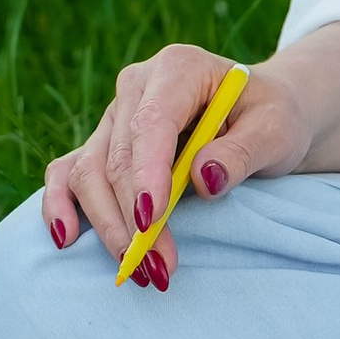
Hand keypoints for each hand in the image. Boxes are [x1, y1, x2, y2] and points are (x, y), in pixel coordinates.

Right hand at [41, 46, 310, 281]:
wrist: (260, 116)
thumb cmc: (272, 118)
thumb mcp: (278, 129)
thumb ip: (243, 151)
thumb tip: (202, 178)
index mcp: (179, 69)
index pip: (152, 121)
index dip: (146, 172)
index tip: (150, 219)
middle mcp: (136, 87)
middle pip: (118, 156)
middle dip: (134, 218)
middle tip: (160, 267)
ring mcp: (114, 117)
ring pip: (89, 171)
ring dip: (107, 225)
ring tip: (140, 270)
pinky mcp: (102, 146)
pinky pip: (67, 174)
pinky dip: (61, 206)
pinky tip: (68, 238)